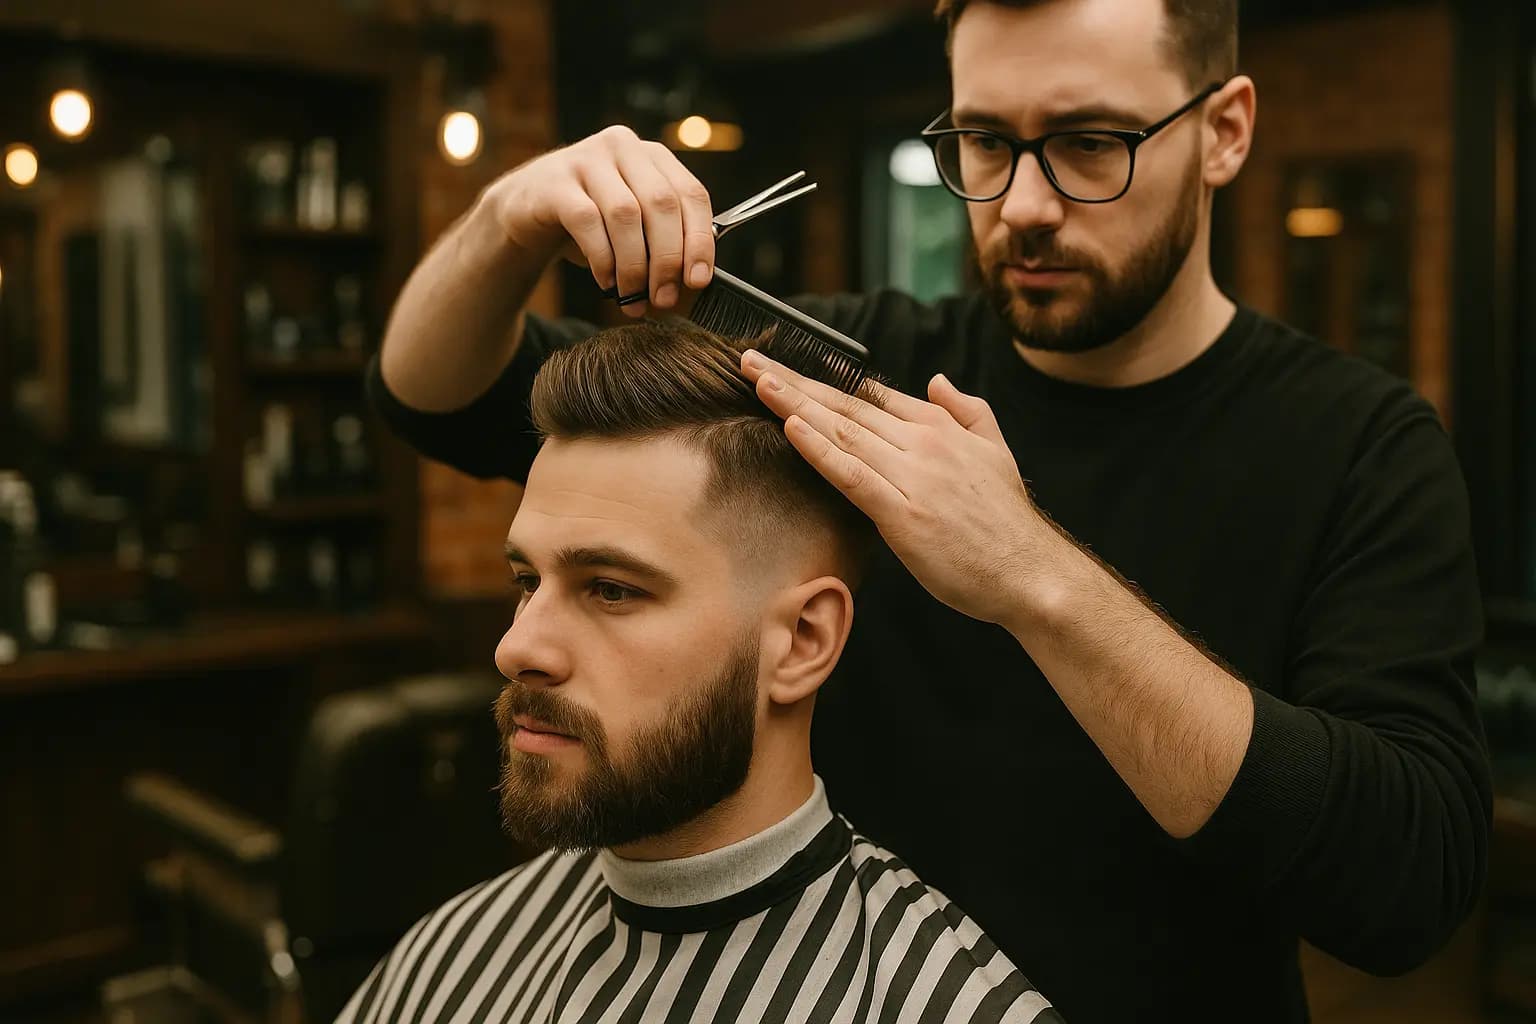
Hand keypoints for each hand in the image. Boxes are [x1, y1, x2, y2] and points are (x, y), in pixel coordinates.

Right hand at [484, 125, 715, 317]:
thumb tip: (695, 279)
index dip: (700, 240)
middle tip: (664, 298)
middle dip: (668, 259)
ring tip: (633, 297)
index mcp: (653, 155)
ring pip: (626, 215)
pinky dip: (602, 258)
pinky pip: (587, 223)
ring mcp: (586, 159)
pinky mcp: (554, 182)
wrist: (526, 210)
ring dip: (634, 265)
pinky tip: (605, 281)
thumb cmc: (592, 222)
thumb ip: (665, 239)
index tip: (699, 280)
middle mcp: (622, 147)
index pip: (691, 194)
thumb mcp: (635, 226)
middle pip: (661, 204)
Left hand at [741, 351, 1052, 625]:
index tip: (785, 366)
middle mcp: (922, 442)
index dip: (823, 378)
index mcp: (939, 427)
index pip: (869, 394)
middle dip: (794, 381)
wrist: (1030, 571)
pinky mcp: (902, 513)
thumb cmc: (1006, 521)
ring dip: (794, 404)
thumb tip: (937, 380)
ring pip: (842, 431)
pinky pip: (851, 473)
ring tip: (758, 382)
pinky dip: (818, 447)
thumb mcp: (996, 450)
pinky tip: (789, 427)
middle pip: (846, 405)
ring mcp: (911, 475)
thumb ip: (967, 411)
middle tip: (750, 361)